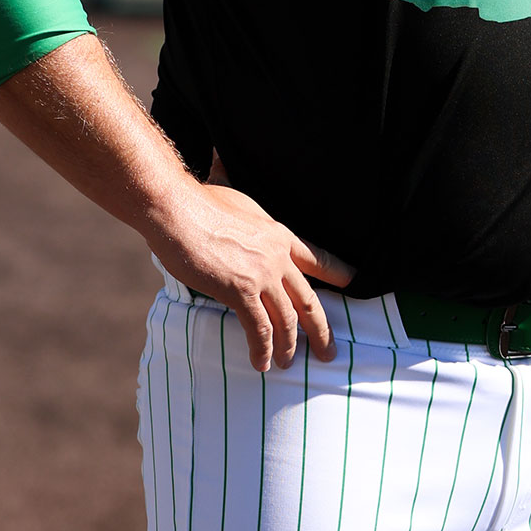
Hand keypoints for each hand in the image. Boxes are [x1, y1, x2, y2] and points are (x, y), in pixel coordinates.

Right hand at [145, 165, 353, 373]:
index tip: (353, 282)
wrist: (176, 209)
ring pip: (287, 321)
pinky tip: (261, 363)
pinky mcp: (241, 292)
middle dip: (321, 330)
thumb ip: (240, 207)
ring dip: (289, 347)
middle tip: (329, 352)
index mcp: (278, 234)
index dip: (338, 272)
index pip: (317, 256)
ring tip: (287, 364)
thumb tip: (224, 167)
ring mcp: (262, 275)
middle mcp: (277, 256)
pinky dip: (263, 351)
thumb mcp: (234, 198)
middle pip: (309, 300)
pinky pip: (260, 330)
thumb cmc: (196, 201)